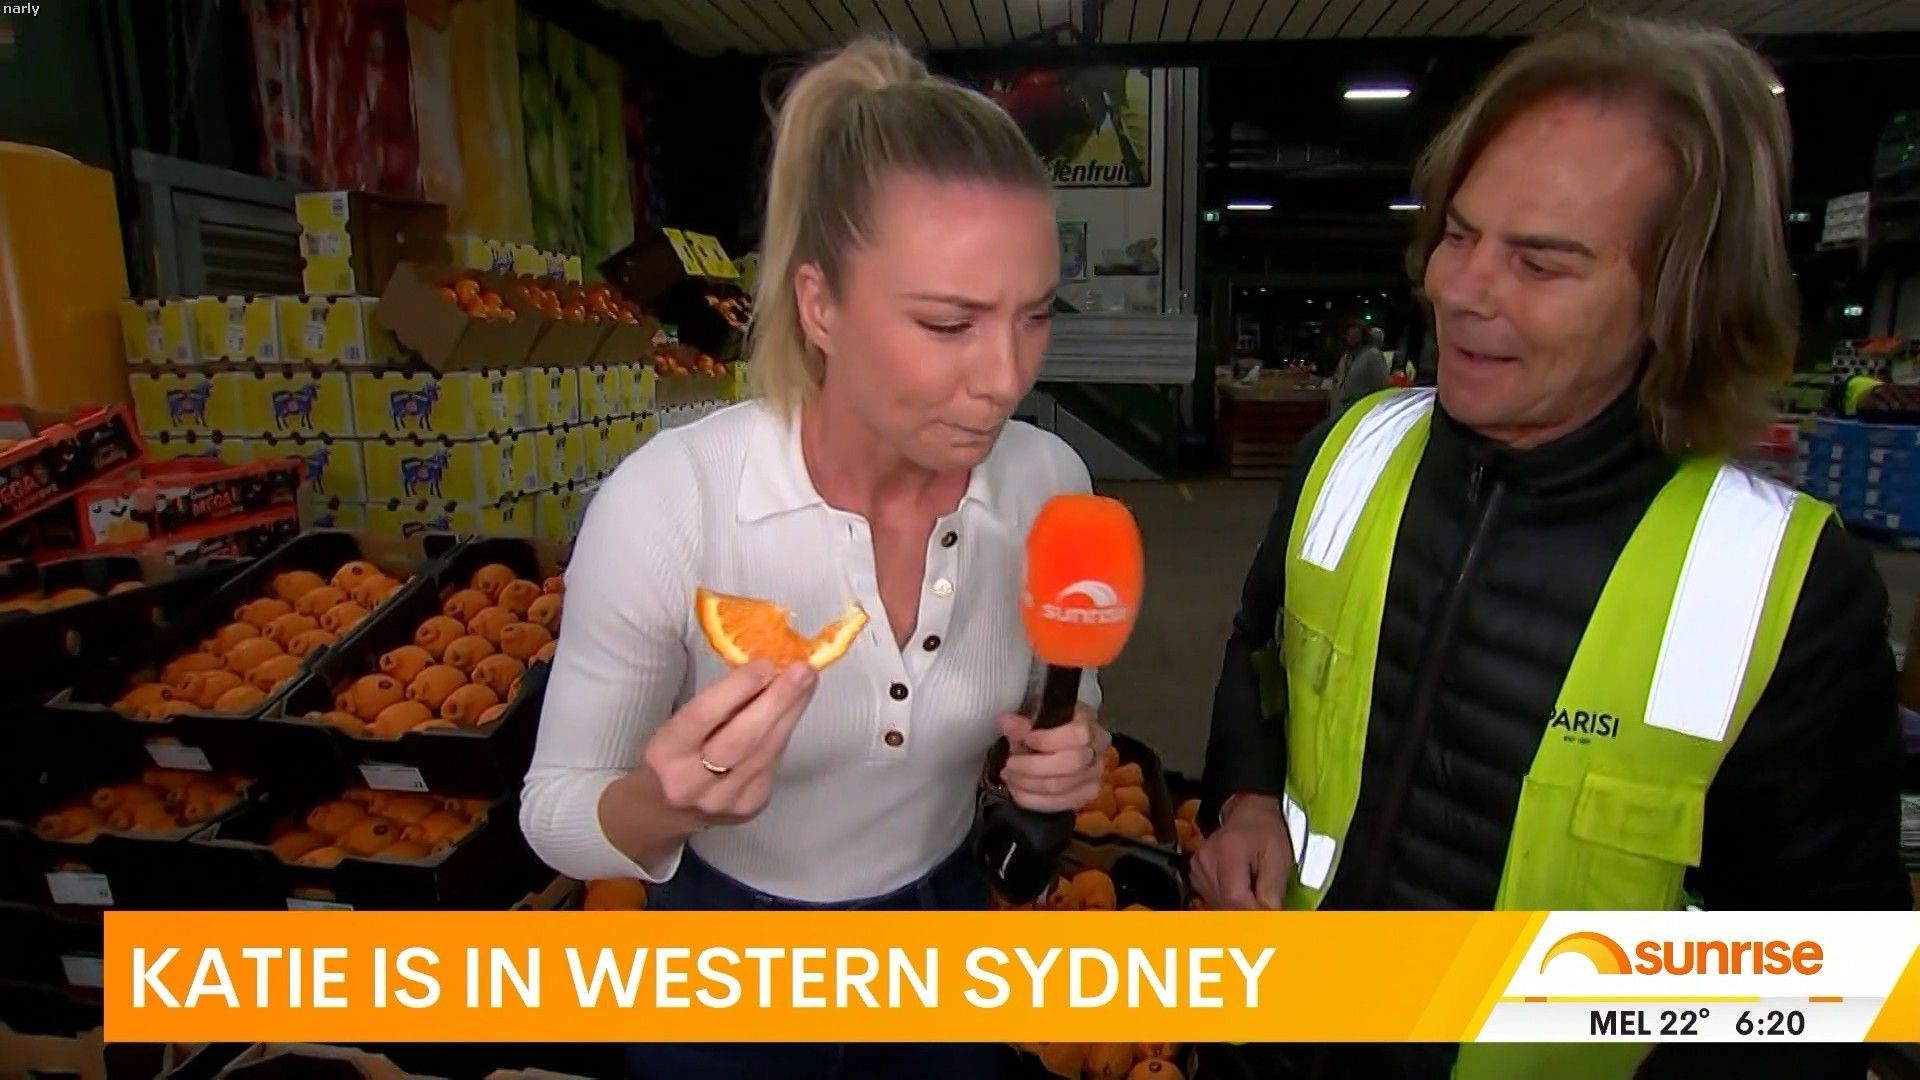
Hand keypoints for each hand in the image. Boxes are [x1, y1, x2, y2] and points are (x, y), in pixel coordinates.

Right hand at [639, 660, 817, 827]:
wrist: (668, 808)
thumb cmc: (676, 754)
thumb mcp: (679, 726)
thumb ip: (716, 703)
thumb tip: (764, 669)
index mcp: (666, 753)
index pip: (703, 716)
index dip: (737, 689)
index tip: (765, 664)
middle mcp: (692, 782)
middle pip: (742, 738)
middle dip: (777, 700)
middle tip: (802, 670)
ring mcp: (724, 799)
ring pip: (765, 751)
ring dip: (791, 712)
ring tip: (808, 682)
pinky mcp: (749, 805)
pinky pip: (773, 762)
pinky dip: (785, 731)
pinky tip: (794, 709)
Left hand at [998, 704, 1108, 813]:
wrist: (1060, 746)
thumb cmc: (1048, 728)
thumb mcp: (1036, 718)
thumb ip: (1023, 722)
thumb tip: (1006, 723)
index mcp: (1089, 726)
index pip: (1078, 735)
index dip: (1049, 740)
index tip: (1027, 739)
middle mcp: (1097, 753)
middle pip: (1069, 764)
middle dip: (1032, 766)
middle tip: (1009, 763)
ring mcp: (1093, 778)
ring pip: (1060, 787)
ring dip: (1027, 784)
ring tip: (1009, 776)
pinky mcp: (1084, 797)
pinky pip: (1057, 804)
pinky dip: (1032, 800)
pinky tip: (1016, 791)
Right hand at [1189, 794, 1291, 909]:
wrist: (1247, 813)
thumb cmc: (1266, 833)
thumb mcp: (1278, 857)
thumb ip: (1272, 890)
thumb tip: (1269, 919)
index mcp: (1228, 853)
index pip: (1234, 897)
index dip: (1252, 914)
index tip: (1269, 919)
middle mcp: (1206, 862)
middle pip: (1224, 904)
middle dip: (1247, 912)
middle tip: (1265, 909)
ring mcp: (1197, 869)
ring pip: (1217, 905)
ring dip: (1237, 908)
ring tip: (1253, 895)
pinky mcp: (1194, 875)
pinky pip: (1211, 899)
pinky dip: (1228, 902)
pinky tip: (1240, 891)